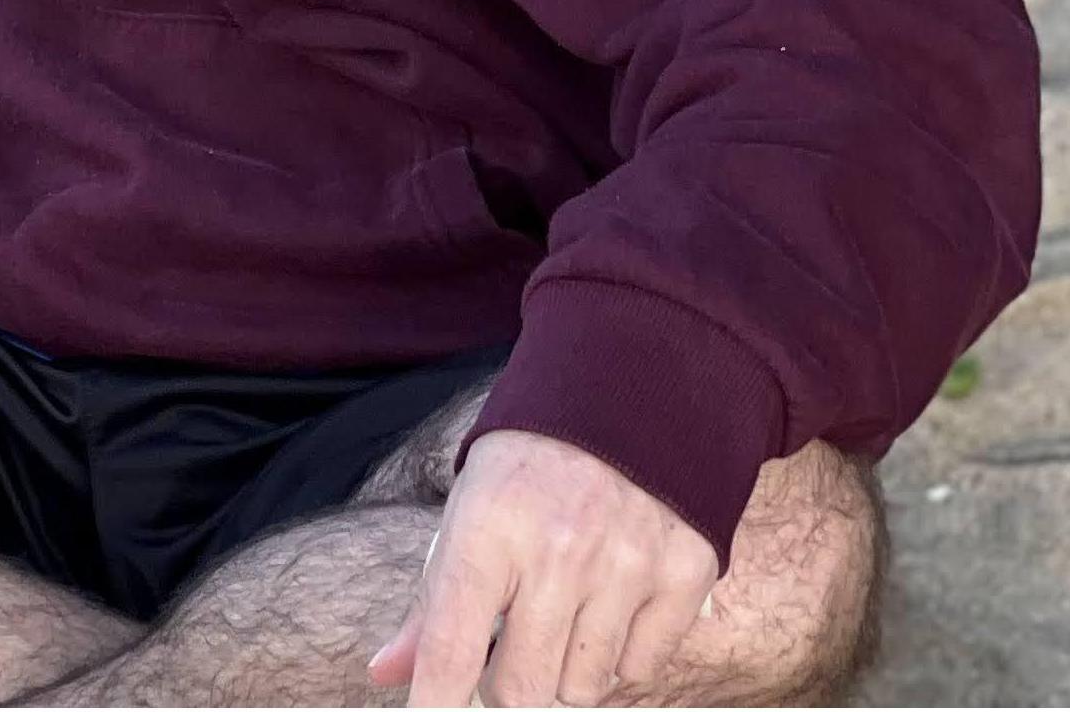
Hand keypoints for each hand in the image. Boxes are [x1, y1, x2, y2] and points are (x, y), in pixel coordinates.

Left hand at [370, 429, 715, 707]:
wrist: (633, 389)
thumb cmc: (530, 463)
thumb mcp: (469, 506)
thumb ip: (432, 600)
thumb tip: (386, 673)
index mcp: (488, 523)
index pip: (450, 644)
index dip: (434, 704)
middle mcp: (557, 548)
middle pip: (519, 690)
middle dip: (506, 687)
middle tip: (511, 646)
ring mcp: (625, 564)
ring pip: (581, 690)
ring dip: (565, 671)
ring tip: (564, 610)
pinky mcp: (684, 574)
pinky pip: (640, 671)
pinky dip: (621, 656)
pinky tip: (611, 602)